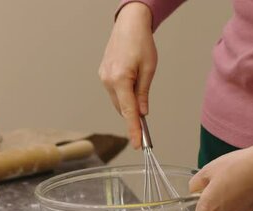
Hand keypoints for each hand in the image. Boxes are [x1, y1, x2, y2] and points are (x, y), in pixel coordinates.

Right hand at [99, 3, 156, 148]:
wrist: (129, 25)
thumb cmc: (141, 42)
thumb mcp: (149, 69)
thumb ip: (143, 93)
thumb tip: (142, 112)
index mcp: (120, 79)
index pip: (128, 111)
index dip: (133, 129)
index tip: (137, 144)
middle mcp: (108, 80)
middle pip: (122, 107)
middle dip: (133, 116)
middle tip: (145, 127)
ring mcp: (103, 78)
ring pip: (117, 100)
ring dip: (128, 103)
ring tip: (139, 88)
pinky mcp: (102, 75)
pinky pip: (114, 92)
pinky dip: (122, 94)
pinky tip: (130, 84)